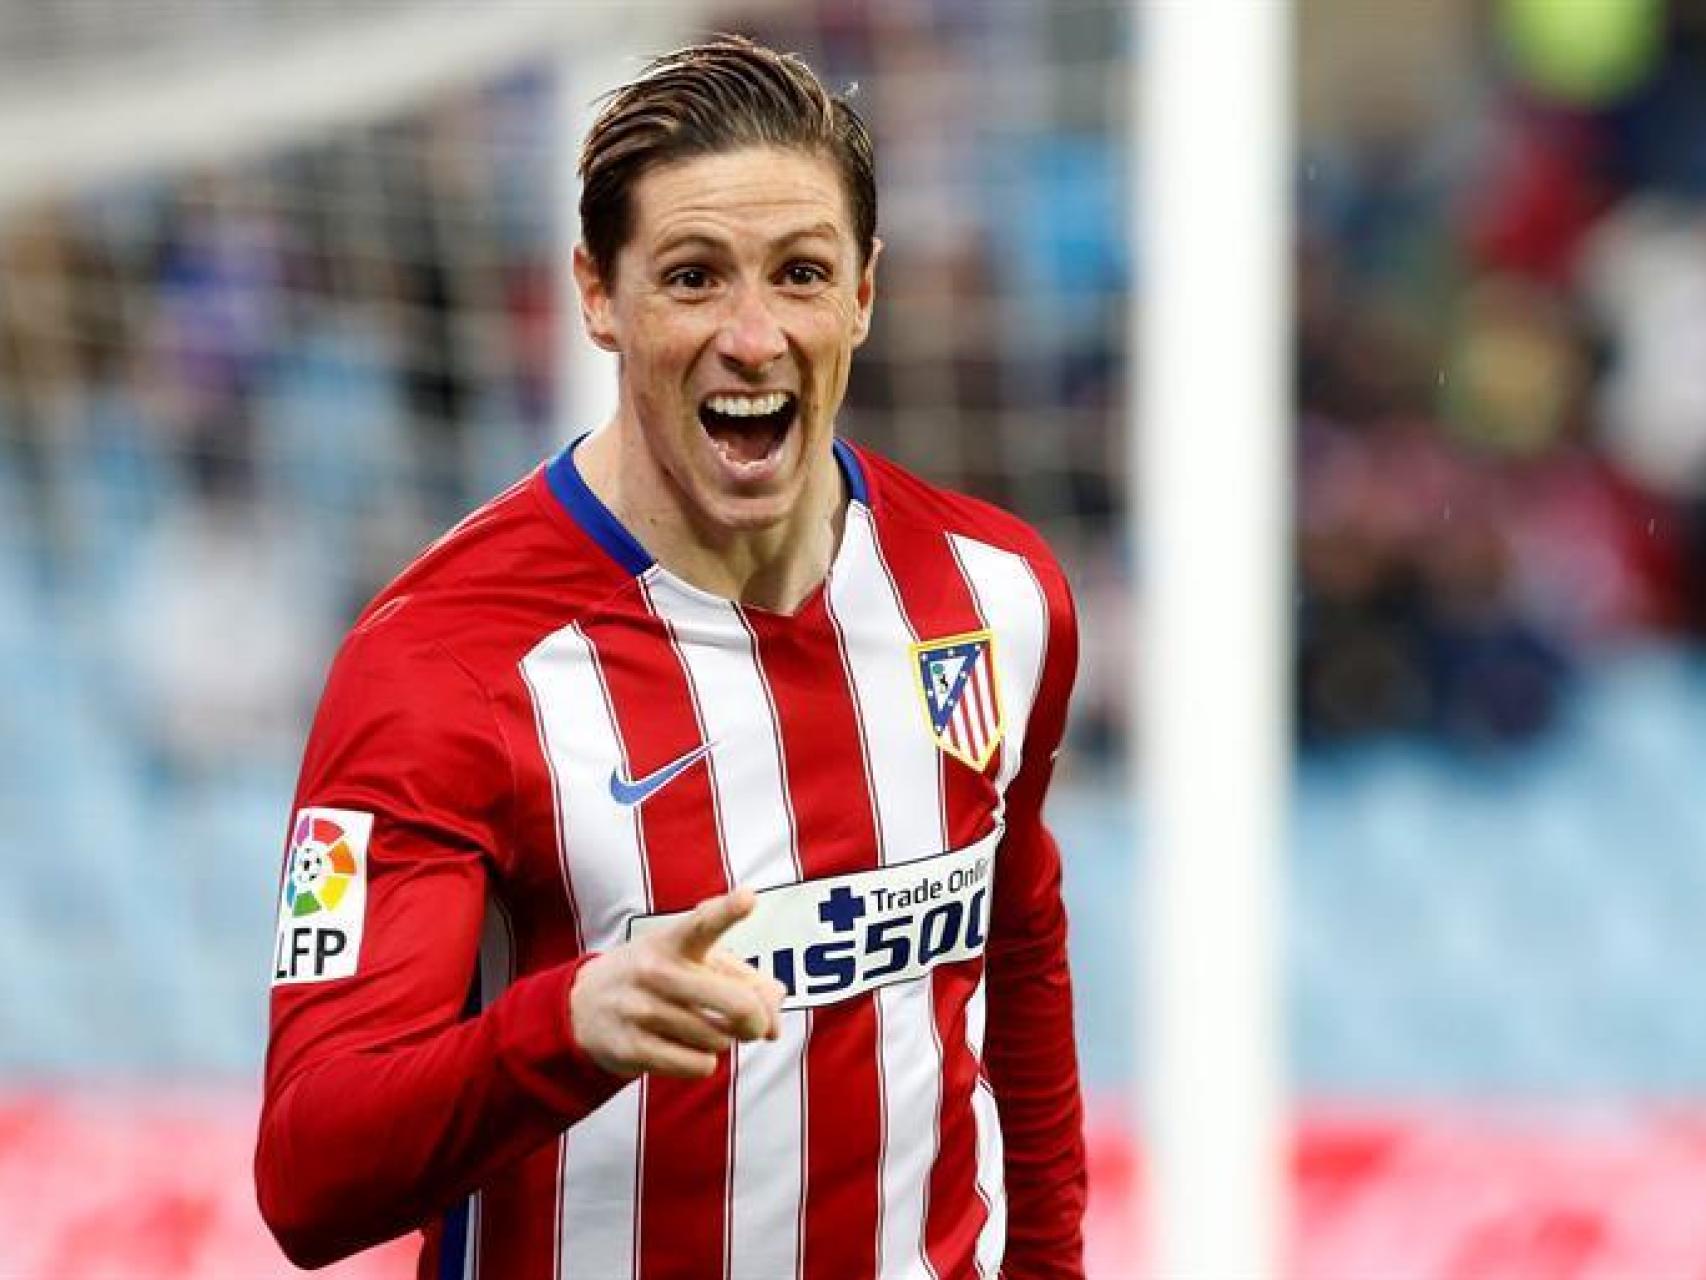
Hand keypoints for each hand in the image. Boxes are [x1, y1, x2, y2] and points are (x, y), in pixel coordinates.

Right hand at [570, 888, 785, 1079]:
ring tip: (699, 1027)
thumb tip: (774, 1027)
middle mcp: (655, 970)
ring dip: (721, 1040)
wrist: (584, 1006)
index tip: (748, 898)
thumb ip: (748, 983)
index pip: (704, 923)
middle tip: (755, 1025)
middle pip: (737, 1004)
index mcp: (674, 940)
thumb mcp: (697, 962)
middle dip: (757, 1021)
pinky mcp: (631, 1048)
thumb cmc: (661, 978)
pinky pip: (698, 1066)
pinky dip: (702, 1063)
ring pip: (719, 1040)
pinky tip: (683, 1049)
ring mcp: (640, 1009)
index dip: (728, 911)